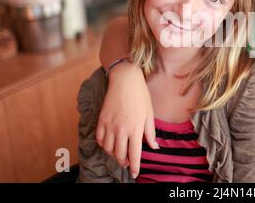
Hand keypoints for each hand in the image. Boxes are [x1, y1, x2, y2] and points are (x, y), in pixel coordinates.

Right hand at [96, 62, 157, 177]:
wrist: (125, 81)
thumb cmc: (140, 96)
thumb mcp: (149, 114)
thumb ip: (150, 133)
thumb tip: (154, 147)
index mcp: (135, 129)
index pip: (134, 154)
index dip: (134, 166)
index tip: (135, 173)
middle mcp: (121, 129)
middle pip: (119, 154)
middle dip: (123, 162)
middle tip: (126, 163)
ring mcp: (110, 125)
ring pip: (108, 149)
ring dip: (113, 154)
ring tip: (119, 152)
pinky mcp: (101, 120)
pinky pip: (99, 139)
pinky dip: (103, 145)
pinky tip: (109, 143)